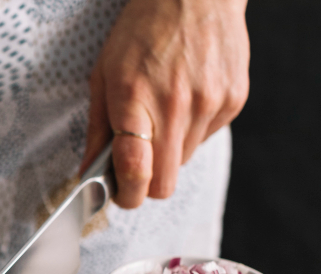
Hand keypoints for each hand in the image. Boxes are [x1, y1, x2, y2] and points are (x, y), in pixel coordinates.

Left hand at [80, 0, 249, 207]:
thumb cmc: (143, 31)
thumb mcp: (104, 75)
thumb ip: (97, 129)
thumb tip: (88, 172)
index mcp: (135, 100)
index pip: (135, 171)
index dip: (126, 195)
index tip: (119, 195)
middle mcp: (176, 106)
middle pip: (164, 183)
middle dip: (146, 183)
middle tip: (135, 164)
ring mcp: (209, 104)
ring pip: (183, 162)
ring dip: (168, 152)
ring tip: (160, 116)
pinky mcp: (232, 100)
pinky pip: (206, 138)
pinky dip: (191, 131)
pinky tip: (184, 100)